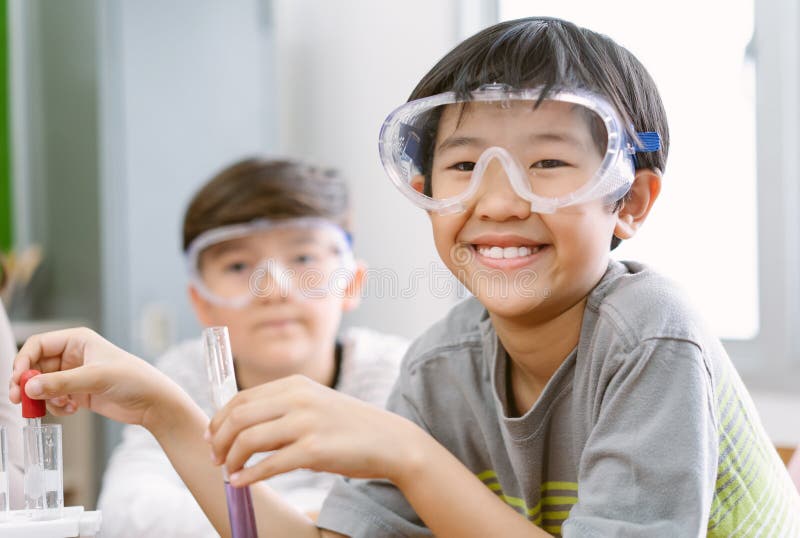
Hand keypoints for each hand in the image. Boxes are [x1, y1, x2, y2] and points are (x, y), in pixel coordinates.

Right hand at [10, 328, 188, 431]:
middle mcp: (74, 355)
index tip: (18, 381)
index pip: (38, 345)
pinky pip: (54, 398)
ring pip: (43, 385)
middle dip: (28, 383)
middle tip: (20, 400)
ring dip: (44, 397)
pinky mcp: (79, 393)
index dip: (23, 361)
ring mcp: (75, 375)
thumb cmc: (134, 379)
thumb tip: (30, 387)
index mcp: (78, 340)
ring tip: (60, 405)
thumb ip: (61, 382)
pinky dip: (56, 406)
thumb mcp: (96, 378)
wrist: (153, 402)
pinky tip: (72, 409)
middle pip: (35, 366)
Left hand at [207, 375, 429, 486]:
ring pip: (248, 439)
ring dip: (231, 459)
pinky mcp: (314, 450)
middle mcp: (298, 398)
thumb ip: (281, 412)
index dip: (220, 419)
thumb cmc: (349, 427)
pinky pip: (269, 464)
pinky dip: (249, 475)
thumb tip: (239, 432)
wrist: (390, 441)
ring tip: (229, 472)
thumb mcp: (314, 406)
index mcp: (295, 384)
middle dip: (220, 440)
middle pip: (239, 416)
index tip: (213, 437)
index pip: (241, 398)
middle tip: (216, 458)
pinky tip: (241, 483)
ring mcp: (306, 423)